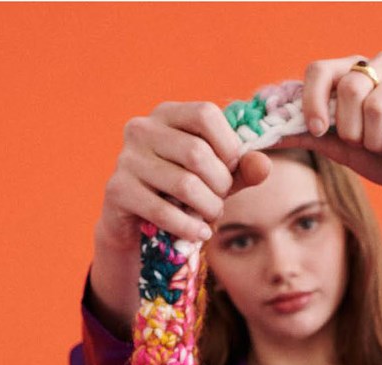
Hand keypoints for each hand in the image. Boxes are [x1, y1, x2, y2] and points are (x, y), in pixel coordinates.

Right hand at [96, 101, 271, 250]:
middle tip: (220, 201)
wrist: (136, 224)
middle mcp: (142, 128)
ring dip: (208, 208)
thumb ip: (242, 169)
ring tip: (210, 216)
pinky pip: (163, 211)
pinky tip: (199, 233)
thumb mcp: (215, 178)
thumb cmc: (181, 193)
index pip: (206, 114)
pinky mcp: (118, 190)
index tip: (230, 170)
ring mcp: (126, 158)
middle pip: (197, 153)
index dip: (228, 146)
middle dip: (220, 185)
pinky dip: (189, 227)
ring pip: (185, 185)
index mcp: (167, 114)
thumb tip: (264, 166)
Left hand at [275, 52, 381, 236]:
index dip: (313, 101)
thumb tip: (269, 133)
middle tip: (366, 143)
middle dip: (352, 130)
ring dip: (378, 141)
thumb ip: (307, 134)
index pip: (320, 69)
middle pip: (349, 86)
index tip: (319, 130)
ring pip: (376, 105)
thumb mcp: (339, 147)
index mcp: (355, 72)